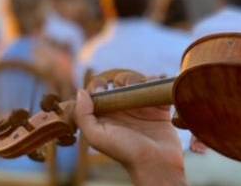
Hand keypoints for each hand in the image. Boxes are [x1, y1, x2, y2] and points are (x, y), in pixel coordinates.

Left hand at [74, 70, 186, 185]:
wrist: (157, 162)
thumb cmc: (125, 152)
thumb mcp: (97, 137)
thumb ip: (84, 115)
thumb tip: (81, 91)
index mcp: (106, 115)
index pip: (98, 91)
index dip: (99, 84)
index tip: (104, 86)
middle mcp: (123, 110)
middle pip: (119, 82)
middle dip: (123, 78)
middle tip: (127, 87)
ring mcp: (141, 108)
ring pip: (138, 81)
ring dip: (140, 78)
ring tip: (142, 88)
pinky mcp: (159, 107)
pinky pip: (157, 87)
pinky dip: (157, 82)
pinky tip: (155, 85)